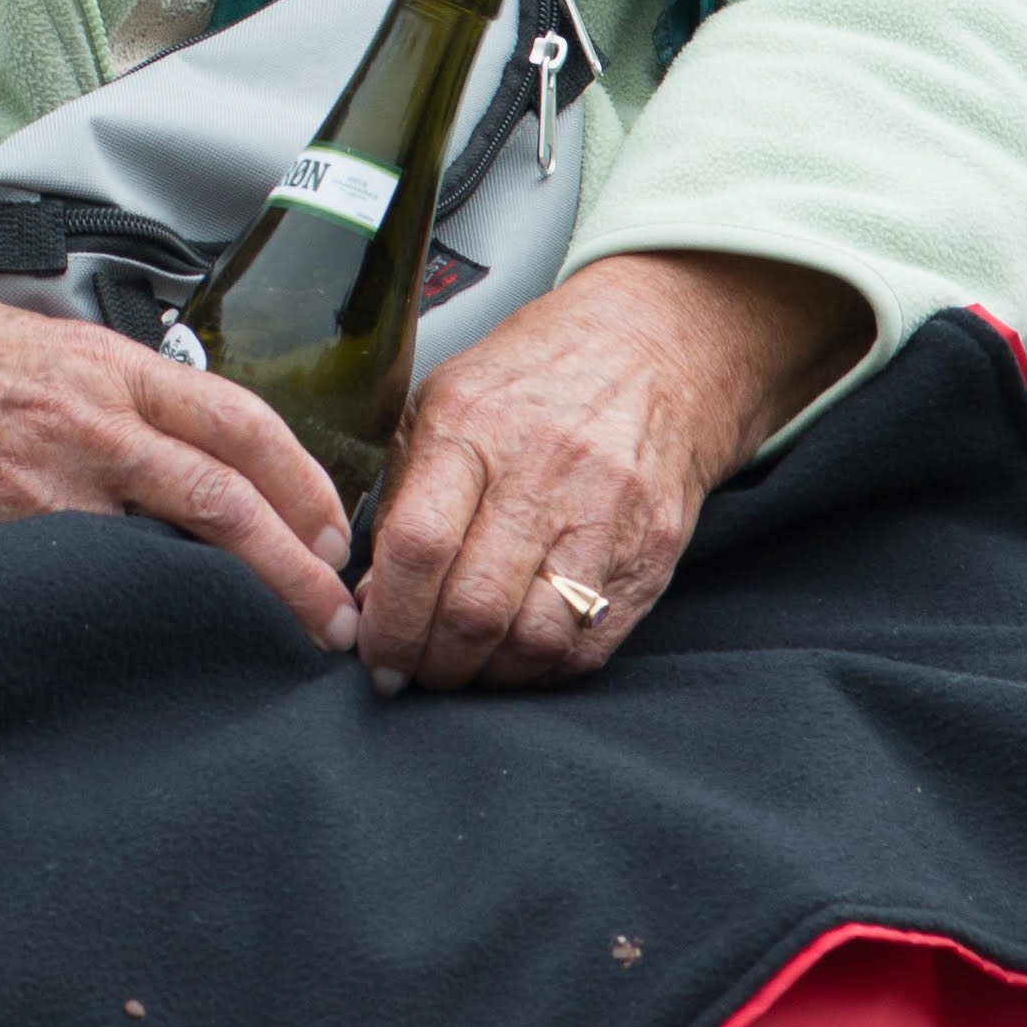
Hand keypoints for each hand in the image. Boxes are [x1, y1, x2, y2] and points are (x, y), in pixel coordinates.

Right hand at [0, 251, 360, 648]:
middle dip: (293, 571)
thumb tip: (225, 471)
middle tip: (332, 619)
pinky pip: (86, 590)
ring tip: (264, 643)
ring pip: (163, 558)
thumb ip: (142, 403)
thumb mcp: (65, 349)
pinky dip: (136, 621)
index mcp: (114, 372)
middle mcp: (88, 428)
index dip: (306, 487)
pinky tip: (164, 646)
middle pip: (224, 502)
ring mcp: (40, 492)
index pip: (241, 425)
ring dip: (224, 606)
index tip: (334, 536)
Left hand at [350, 248, 860, 696]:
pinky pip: (589, 646)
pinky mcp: (652, 554)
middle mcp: (544, 471)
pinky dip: (540, 671)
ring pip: (535, 640)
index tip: (372, 651)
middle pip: (475, 608)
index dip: (387, 620)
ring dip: (487, 676)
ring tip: (464, 666)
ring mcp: (607, 516)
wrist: (656, 350)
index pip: (419, 546)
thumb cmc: (531, 381)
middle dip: (430, 663)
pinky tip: (516, 656)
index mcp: (473, 425)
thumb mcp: (442, 403)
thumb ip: (401, 497)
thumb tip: (370, 599)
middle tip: (411, 672)